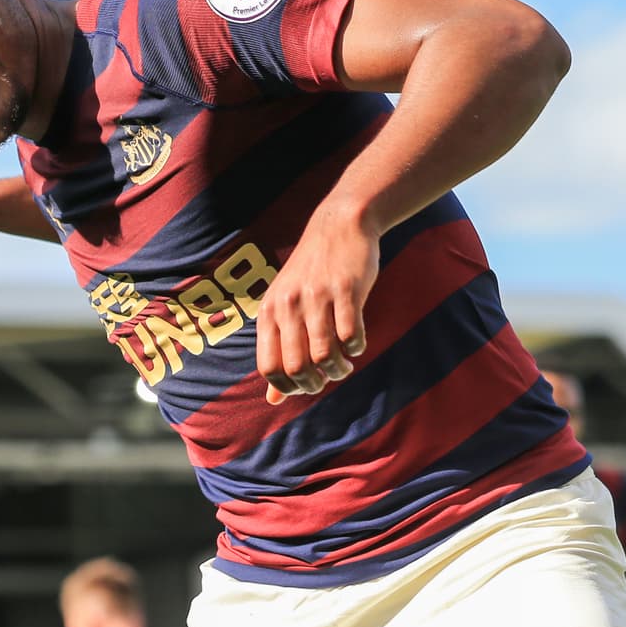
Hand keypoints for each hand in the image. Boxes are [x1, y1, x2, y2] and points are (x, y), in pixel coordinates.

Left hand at [255, 204, 379, 403]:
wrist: (338, 226)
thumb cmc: (310, 275)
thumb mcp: (284, 308)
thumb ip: (278, 352)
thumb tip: (272, 401)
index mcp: (270, 311)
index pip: (269, 368)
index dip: (288, 388)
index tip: (307, 384)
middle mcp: (289, 305)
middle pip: (297, 367)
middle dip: (316, 383)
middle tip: (328, 377)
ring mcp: (317, 297)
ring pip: (326, 356)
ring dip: (339, 370)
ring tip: (345, 364)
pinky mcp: (346, 290)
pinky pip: (351, 335)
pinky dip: (356, 348)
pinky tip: (356, 343)